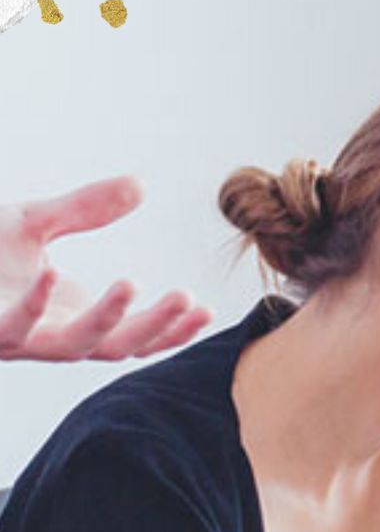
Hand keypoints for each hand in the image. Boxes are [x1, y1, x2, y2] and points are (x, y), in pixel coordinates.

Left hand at [0, 177, 211, 360]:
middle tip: (188, 296)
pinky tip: (53, 274)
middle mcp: (52, 335)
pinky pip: (15, 325)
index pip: (134, 337)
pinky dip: (36, 301)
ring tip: (131, 282)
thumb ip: (85, 208)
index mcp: (70, 318)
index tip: (207, 309)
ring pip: (75, 345)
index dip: (172, 329)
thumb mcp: (35, 220)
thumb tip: (140, 185)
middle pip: (117, 346)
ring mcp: (21, 338)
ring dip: (107, 318)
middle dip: (155, 326)